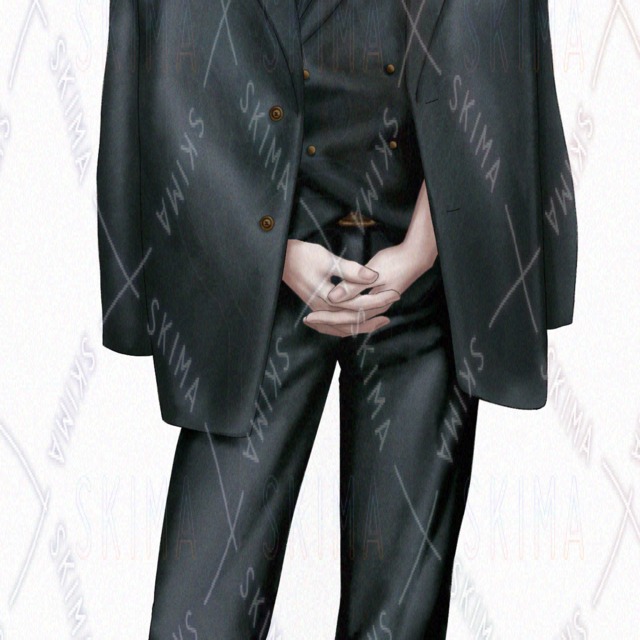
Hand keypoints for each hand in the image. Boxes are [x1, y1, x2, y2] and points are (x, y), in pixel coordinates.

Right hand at [282, 239, 400, 336]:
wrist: (279, 259)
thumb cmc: (302, 256)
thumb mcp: (328, 260)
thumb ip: (351, 271)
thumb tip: (373, 277)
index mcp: (328, 299)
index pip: (360, 305)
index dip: (379, 299)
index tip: (395, 293)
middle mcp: (323, 310)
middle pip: (354, 320)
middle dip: (375, 314)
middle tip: (393, 307)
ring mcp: (318, 311)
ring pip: (343, 328)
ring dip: (363, 325)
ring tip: (380, 321)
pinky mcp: (315, 308)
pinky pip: (332, 326)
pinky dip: (346, 328)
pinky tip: (354, 326)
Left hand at [304, 238, 437, 332]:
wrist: (416, 257)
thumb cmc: (396, 261)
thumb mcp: (373, 272)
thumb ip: (352, 284)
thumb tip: (333, 298)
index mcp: (373, 304)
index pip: (345, 318)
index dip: (326, 318)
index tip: (309, 317)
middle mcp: (375, 309)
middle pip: (347, 323)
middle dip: (327, 323)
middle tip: (308, 320)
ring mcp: (378, 305)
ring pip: (352, 321)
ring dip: (335, 322)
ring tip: (318, 321)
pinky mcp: (377, 299)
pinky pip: (357, 314)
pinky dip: (345, 316)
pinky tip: (337, 312)